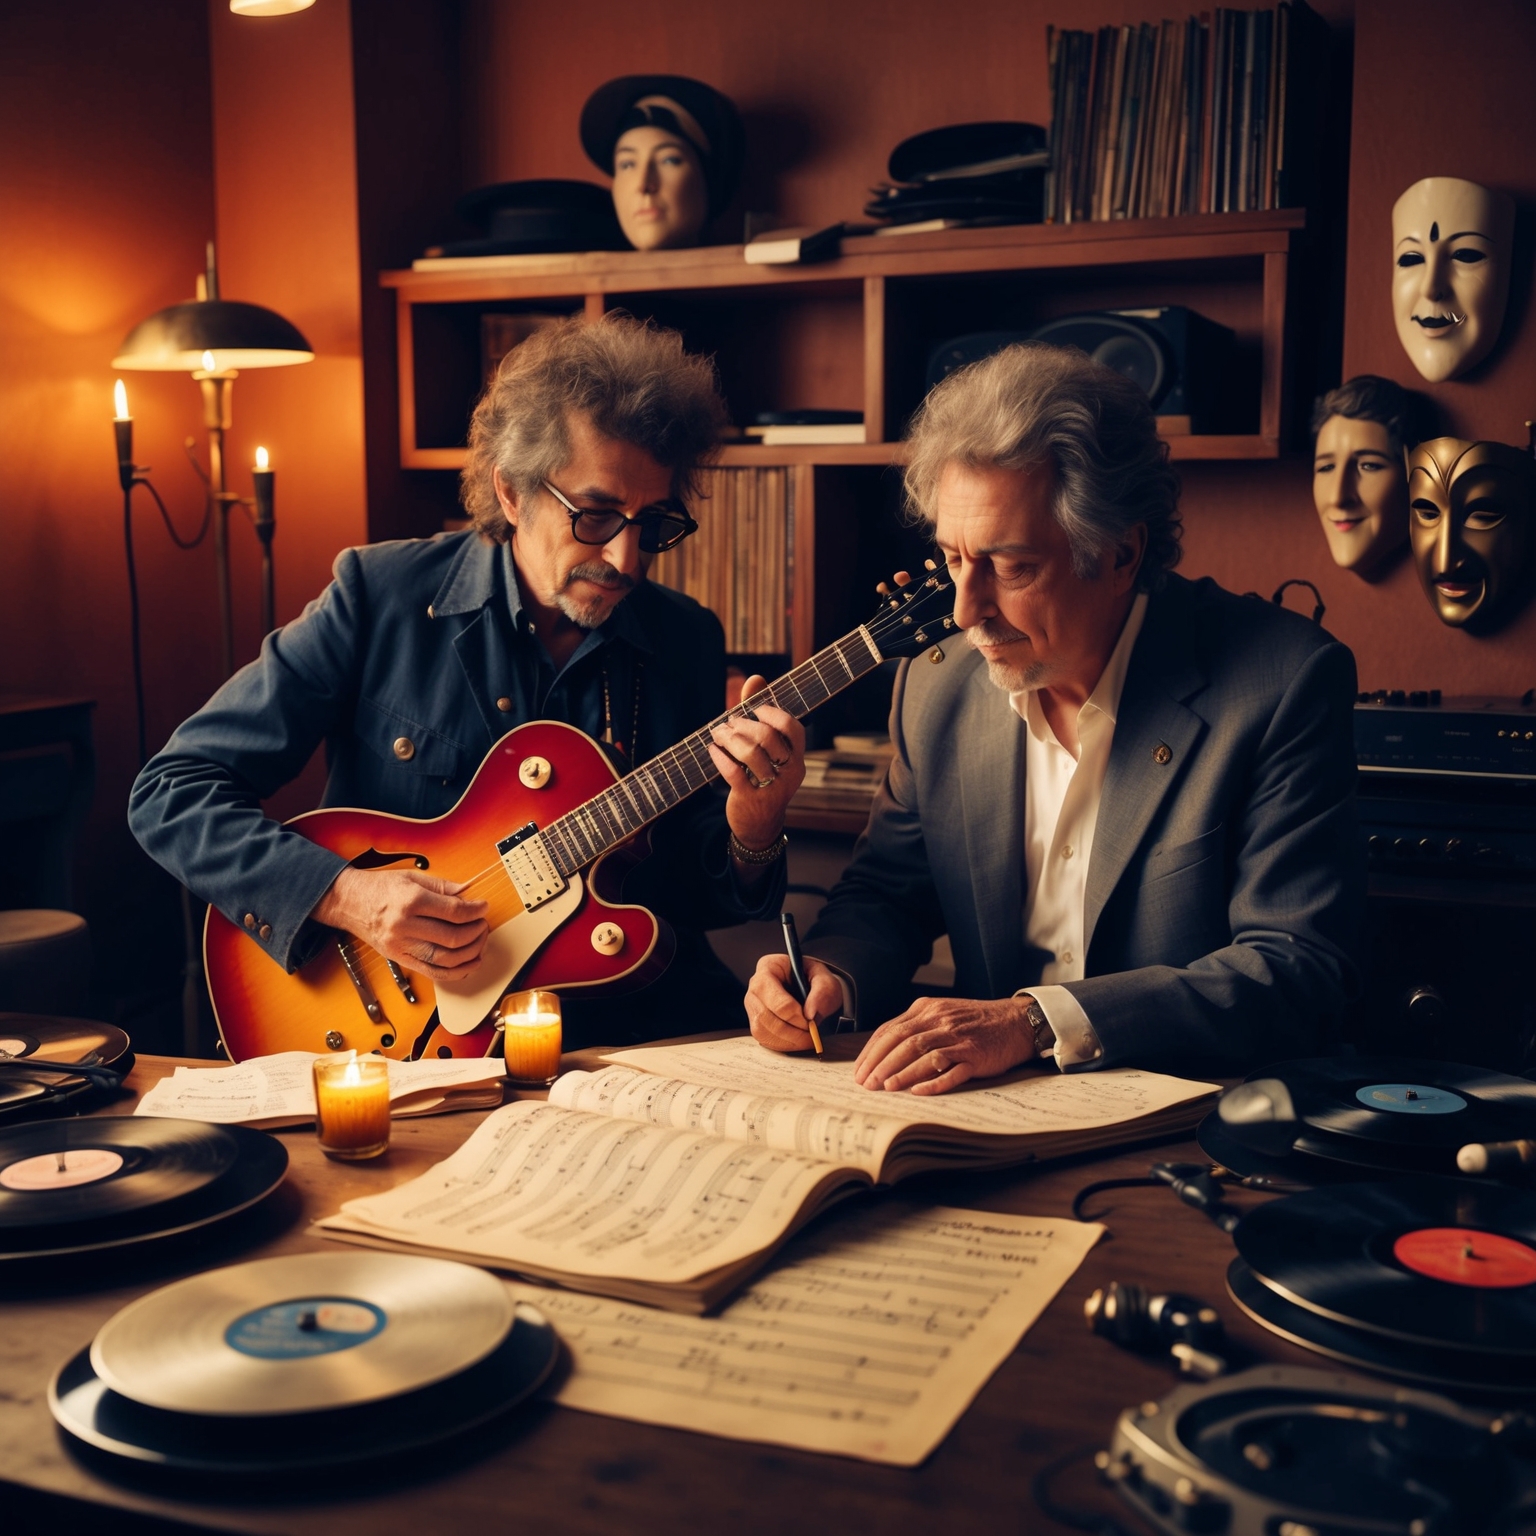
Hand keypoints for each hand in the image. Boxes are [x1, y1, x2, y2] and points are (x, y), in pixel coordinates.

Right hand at [311, 868, 489, 981]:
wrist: (349, 902)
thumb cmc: (381, 887)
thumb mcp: (413, 877)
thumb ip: (443, 886)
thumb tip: (468, 892)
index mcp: (410, 901)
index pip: (453, 911)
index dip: (475, 911)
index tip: (483, 908)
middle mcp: (404, 926)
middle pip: (452, 937)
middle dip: (476, 932)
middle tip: (482, 924)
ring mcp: (400, 946)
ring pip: (444, 959)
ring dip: (470, 953)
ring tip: (479, 942)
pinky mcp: (399, 959)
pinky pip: (432, 973)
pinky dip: (455, 973)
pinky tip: (468, 964)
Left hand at [709, 674, 805, 858]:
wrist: (760, 825)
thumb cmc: (762, 778)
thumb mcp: (768, 752)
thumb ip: (761, 714)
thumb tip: (755, 677)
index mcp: (798, 759)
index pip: (792, 728)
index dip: (772, 713)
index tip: (754, 710)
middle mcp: (789, 773)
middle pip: (767, 737)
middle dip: (743, 725)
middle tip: (728, 723)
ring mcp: (771, 787)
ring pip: (750, 754)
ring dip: (729, 738)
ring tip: (719, 734)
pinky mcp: (750, 799)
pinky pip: (733, 772)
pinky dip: (720, 757)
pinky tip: (713, 750)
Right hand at [745, 953, 842, 1052]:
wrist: (810, 988)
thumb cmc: (814, 979)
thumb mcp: (825, 978)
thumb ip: (822, 991)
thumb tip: (811, 1014)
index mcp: (768, 967)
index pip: (774, 996)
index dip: (793, 1014)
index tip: (810, 1022)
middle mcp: (755, 986)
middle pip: (764, 1015)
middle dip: (790, 1031)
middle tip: (810, 1036)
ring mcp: (752, 1005)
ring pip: (761, 1030)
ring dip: (786, 1040)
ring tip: (806, 1040)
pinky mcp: (755, 1022)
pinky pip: (763, 1039)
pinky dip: (782, 1045)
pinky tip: (796, 1042)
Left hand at [853, 996, 1037, 1094]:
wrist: (1015, 1022)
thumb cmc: (975, 1022)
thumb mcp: (942, 1014)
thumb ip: (916, 1027)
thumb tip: (884, 1052)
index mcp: (927, 1009)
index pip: (890, 1029)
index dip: (871, 1051)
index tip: (859, 1070)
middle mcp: (940, 1020)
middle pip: (902, 1040)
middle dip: (879, 1063)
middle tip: (865, 1083)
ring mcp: (958, 1037)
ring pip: (922, 1053)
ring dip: (900, 1071)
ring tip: (885, 1087)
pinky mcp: (975, 1055)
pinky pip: (950, 1069)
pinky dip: (932, 1081)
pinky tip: (917, 1091)